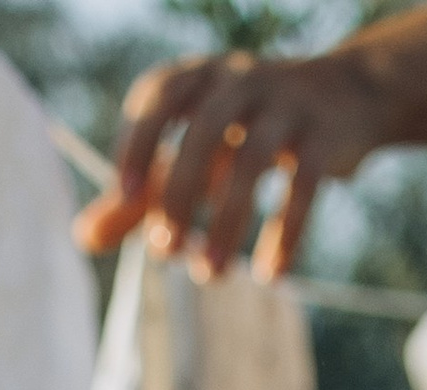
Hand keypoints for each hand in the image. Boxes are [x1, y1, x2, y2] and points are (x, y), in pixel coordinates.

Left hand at [77, 51, 384, 282]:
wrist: (343, 100)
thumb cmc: (248, 130)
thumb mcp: (194, 151)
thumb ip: (142, 194)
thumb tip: (84, 239)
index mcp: (200, 78)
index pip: (161, 96)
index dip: (139, 141)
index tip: (123, 196)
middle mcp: (240, 80)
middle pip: (206, 129)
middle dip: (181, 191)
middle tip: (165, 251)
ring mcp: (286, 103)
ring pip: (254, 159)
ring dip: (229, 220)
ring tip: (211, 274)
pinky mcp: (324, 136)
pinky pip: (303, 184)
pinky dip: (287, 231)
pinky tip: (272, 273)